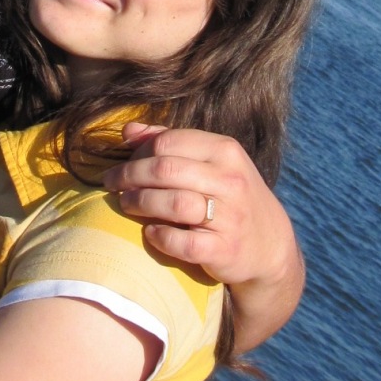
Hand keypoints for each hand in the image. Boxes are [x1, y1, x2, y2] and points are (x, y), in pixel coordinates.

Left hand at [102, 124, 304, 350]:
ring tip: (126, 205)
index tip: (123, 164)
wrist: (270, 245)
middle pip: (165, 169)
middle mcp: (230, 180)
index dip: (138, 152)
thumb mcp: (211, 162)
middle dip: (129, 176)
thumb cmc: (230, 196)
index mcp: (226, 151)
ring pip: (172, 203)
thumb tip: (128, 130)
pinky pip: (182, 242)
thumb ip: (170, 143)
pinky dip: (159, 236)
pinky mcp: (224, 250)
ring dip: (139, 203)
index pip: (168, 142)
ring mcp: (230, 216)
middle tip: (111, 184)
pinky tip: (150, 233)